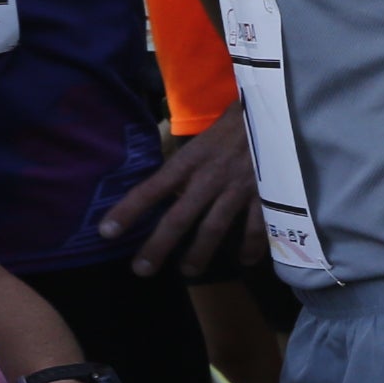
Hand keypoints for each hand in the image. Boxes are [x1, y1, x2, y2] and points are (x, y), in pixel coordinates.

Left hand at [98, 110, 257, 276]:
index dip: (128, 211)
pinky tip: (245, 261)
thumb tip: (167, 186)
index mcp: (190, 160)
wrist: (277, 111)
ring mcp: (238, 188)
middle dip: (158, 245)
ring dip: (199, 253)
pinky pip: (257, 227)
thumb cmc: (236, 122)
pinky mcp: (267, 193)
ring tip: (188, 271)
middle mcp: (210, 177)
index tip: (106, 232)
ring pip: (214, 228)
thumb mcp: (203, 138)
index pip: (152, 189)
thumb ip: (187, 163)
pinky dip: (251, 247)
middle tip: (142, 269)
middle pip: (178, 217)